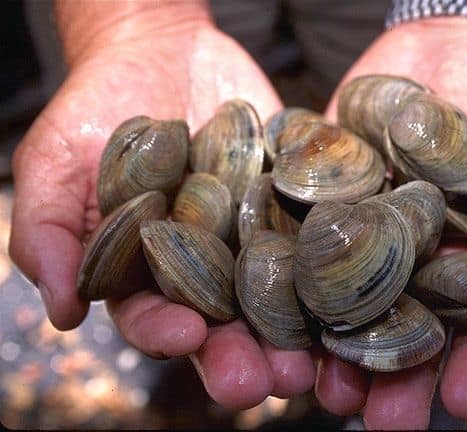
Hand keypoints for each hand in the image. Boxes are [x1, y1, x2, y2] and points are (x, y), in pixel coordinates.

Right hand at [9, 15, 314, 408]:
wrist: (162, 52)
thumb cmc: (97, 108)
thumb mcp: (56, 162)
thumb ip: (49, 233)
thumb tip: (61, 313)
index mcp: (146, 271)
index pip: (152, 317)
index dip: (164, 332)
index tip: (184, 335)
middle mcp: (204, 267)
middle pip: (223, 325)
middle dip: (241, 357)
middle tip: (264, 383)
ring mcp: (253, 238)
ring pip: (275, 298)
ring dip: (293, 334)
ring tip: (309, 361)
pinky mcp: (291, 207)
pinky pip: (313, 237)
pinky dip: (330, 264)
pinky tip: (351, 290)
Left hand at [323, 19, 466, 427]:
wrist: (444, 51)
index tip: (464, 405)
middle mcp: (411, 262)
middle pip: (402, 330)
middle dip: (393, 376)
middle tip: (379, 421)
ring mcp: (360, 236)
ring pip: (344, 302)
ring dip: (333, 346)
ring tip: (322, 387)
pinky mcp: (318, 203)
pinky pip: (299, 242)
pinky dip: (287, 276)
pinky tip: (276, 311)